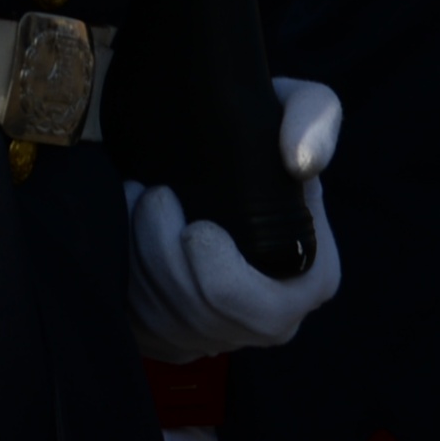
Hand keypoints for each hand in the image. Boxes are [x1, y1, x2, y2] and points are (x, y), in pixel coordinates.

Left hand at [124, 78, 344, 360]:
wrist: (200, 143)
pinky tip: (125, 233)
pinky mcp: (175, 337)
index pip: (265, 312)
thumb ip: (314, 118)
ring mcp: (221, 334)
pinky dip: (125, 280)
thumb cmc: (258, 127)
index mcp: (312, 279)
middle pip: (208, 321)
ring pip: (168, 325)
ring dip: (140, 259)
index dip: (219, 277)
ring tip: (137, 202)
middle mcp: (270, 321)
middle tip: (152, 197)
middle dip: (167, 260)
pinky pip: (142, 328)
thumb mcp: (296, 103)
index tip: (193, 223)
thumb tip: (302, 163)